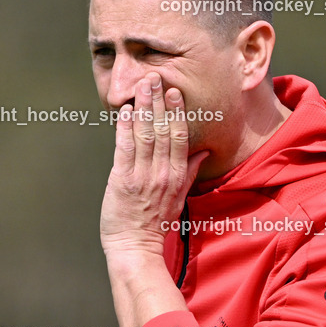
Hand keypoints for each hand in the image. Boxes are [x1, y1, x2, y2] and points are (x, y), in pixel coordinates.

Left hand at [100, 72, 209, 257]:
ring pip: (145, 134)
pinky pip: (124, 149)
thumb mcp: (180, 197)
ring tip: (142, 85)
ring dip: (142, 107)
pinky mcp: (122, 182)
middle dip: (159, 101)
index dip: (177, 112)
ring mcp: (142, 177)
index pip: (179, 137)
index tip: (175, 91)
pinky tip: (124, 111)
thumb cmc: (156, 224)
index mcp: (177, 176)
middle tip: (156, 77)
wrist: (137, 249)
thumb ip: (191, 171)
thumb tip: (203, 151)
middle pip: (162, 130)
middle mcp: (162, 173)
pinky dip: (124, 128)